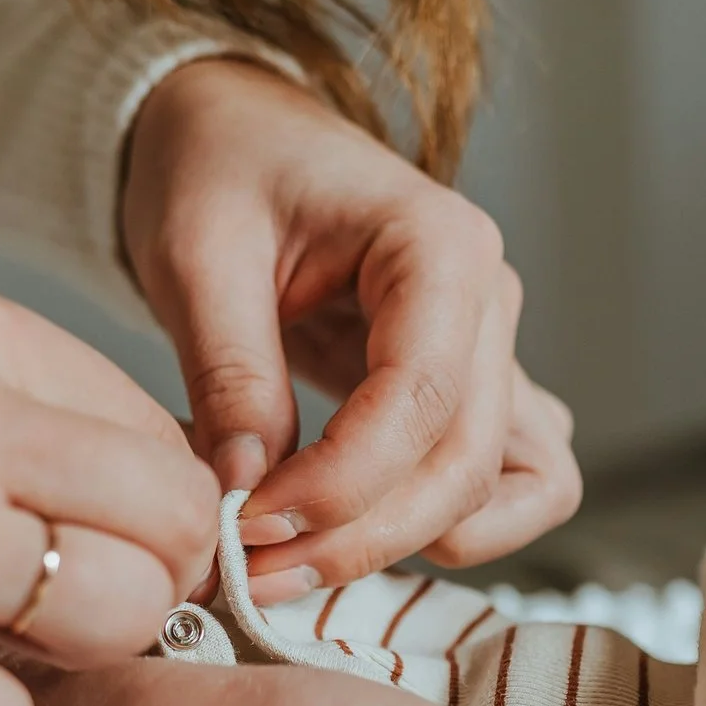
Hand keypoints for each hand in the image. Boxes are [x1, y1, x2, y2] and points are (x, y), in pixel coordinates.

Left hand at [122, 59, 580, 603]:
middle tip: (255, 574)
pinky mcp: (472, 389)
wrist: (232, 132)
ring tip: (303, 560)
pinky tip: (354, 534)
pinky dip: (452, 526)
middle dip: (363, 534)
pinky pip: (509, 482)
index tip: (248, 528)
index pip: (421, 398)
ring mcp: (493, 349)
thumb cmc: (218, 167)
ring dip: (413, 541)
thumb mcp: (196, 255)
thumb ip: (230, 373)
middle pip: (467, 461)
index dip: (340, 486)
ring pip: (504, 486)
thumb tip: (246, 492)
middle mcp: (489, 299)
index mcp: (439, 244)